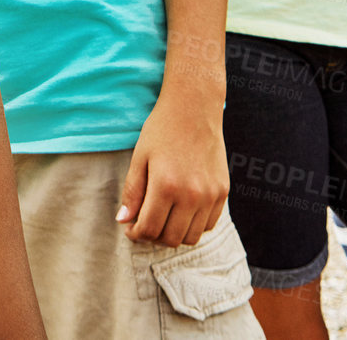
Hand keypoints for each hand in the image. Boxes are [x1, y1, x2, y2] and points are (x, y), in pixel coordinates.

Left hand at [117, 94, 228, 247]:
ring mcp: (210, 195)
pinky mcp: (223, 192)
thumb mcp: (140, 157)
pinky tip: (181, 211)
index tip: (130, 227)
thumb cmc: (162, 130)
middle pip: (171, 238)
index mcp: (166, 186)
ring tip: (163, 218)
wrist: (195, 108)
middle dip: (153, 236)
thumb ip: (132, 192)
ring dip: (174, 233)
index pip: (149, 229)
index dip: (135, 234)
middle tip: (144, 223)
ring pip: (191, 236)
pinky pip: (208, 224)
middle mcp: (191, 195)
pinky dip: (193, 225)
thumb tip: (124, 221)